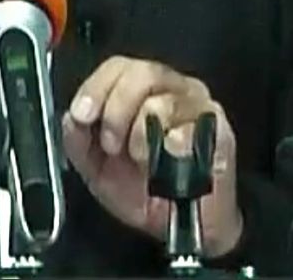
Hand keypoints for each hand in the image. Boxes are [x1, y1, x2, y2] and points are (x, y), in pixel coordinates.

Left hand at [61, 57, 240, 257]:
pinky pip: (188, 129)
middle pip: (143, 72)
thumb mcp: (97, 169)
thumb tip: (72, 119)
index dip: (96, 86)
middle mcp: (174, 90)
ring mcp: (199, 107)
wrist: (181, 227)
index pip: (119, 67)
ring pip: (162, 102)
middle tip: (111, 144)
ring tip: (141, 160)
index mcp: (143, 92)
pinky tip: (168, 162)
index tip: (82, 114)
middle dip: (116, 110)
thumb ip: (79, 141)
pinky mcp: (220, 130)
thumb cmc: (144, 192)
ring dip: (141, 136)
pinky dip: (170, 148)